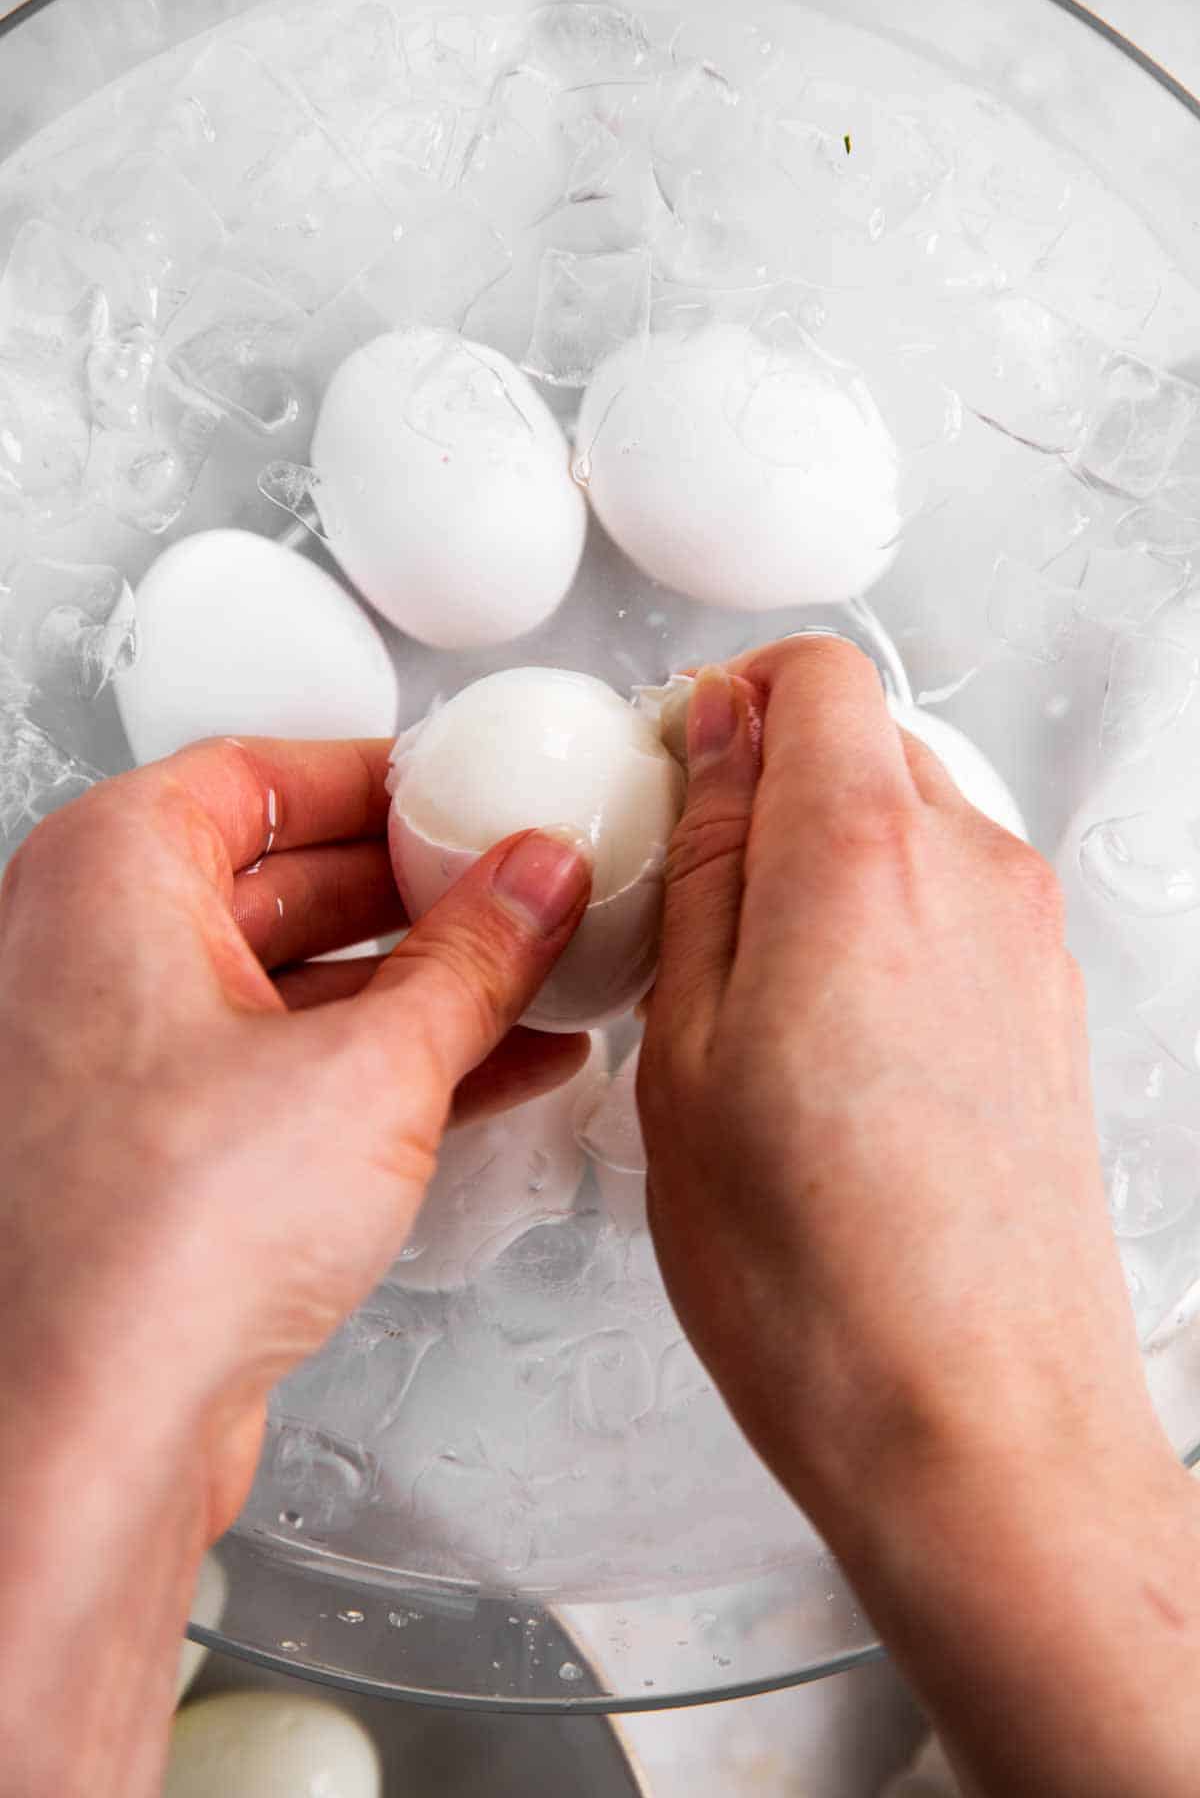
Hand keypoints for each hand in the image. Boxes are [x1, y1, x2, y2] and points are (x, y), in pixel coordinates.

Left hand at [0, 735, 589, 1797]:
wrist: (89, 1427)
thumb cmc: (157, 1243)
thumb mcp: (373, 1065)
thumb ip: (475, 957)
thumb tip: (534, 883)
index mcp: (109, 876)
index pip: (263, 774)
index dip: (385, 781)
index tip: (471, 795)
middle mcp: (91, 953)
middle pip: (285, 875)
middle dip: (420, 890)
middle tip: (525, 891)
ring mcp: (118, 1056)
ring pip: (294, 978)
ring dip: (421, 983)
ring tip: (535, 980)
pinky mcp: (158, 1149)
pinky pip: (287, 1065)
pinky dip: (386, 1059)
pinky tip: (493, 1065)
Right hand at [640, 638, 1199, 1797]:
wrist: (976, 1423)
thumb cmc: (816, 1275)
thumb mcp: (686, 1052)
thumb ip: (707, 868)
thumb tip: (714, 743)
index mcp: (862, 859)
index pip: (816, 673)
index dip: (728, 699)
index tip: (672, 771)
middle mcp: (973, 873)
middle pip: (866, 739)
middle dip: (768, 781)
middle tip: (688, 890)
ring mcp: (1028, 940)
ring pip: (911, 822)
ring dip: (822, 862)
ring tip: (750, 990)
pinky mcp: (1052, 1005)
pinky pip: (953, 904)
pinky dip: (880, 924)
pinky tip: (824, 1042)